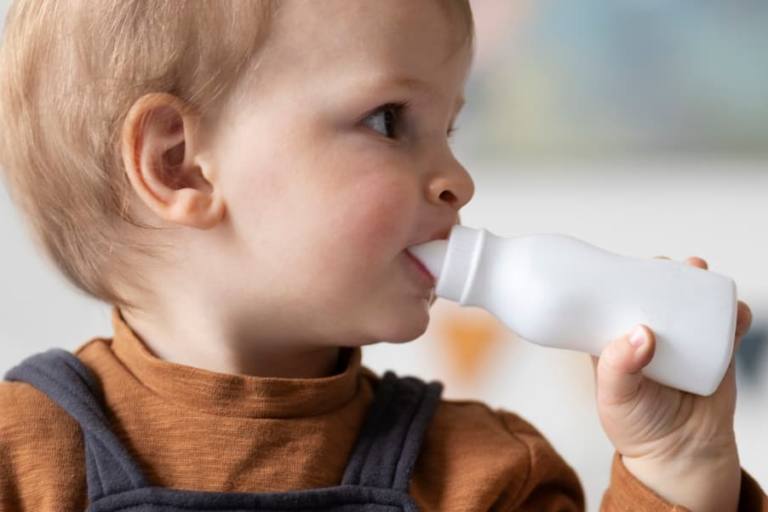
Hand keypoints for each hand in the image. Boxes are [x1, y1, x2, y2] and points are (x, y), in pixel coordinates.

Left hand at [591, 256, 752, 511]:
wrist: (681, 454)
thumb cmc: (636, 425)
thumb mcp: (616, 397)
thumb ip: (619, 368)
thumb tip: (641, 333)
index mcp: (616, 337)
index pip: (617, 299)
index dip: (623, 276)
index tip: (632, 264)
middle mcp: (650, 333)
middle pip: (657, 292)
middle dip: (665, 272)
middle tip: (672, 265)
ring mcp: (683, 341)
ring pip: (692, 303)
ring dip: (699, 283)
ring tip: (698, 271)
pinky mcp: (714, 352)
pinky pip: (727, 328)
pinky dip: (734, 314)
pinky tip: (736, 310)